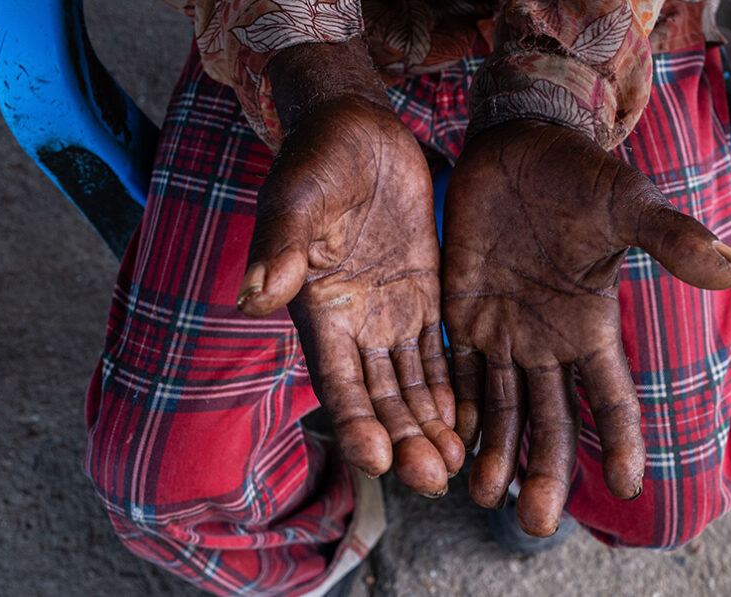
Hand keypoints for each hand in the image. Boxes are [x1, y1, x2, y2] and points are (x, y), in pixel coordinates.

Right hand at [236, 42, 462, 496]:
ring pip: (412, 384)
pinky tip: (474, 419)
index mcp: (319, 309)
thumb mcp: (297, 194)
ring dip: (431, 425)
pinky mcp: (424, 296)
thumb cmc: (317, 158)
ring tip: (459, 463)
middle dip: (404, 440)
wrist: (357, 131)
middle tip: (436, 478)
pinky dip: (453, 387)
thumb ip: (281, 243)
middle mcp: (354, 323)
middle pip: (379, 397)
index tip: (378, 463)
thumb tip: (256, 294)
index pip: (336, 380)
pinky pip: (440, 352)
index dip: (354, 423)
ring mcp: (391, 313)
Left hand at [443, 120, 730, 534]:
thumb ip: (671, 239)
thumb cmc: (577, 173)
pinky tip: (448, 444)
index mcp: (592, 325)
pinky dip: (455, 409)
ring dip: (495, 453)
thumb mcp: (625, 204)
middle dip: (547, 470)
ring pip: (501, 407)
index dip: (622, 439)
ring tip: (483, 496)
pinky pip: (457, 372)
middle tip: (537, 524)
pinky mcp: (462, 314)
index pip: (611, 396)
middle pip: (551, 419)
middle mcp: (548, 340)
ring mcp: (503, 331)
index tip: (630, 486)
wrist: (517, 145)